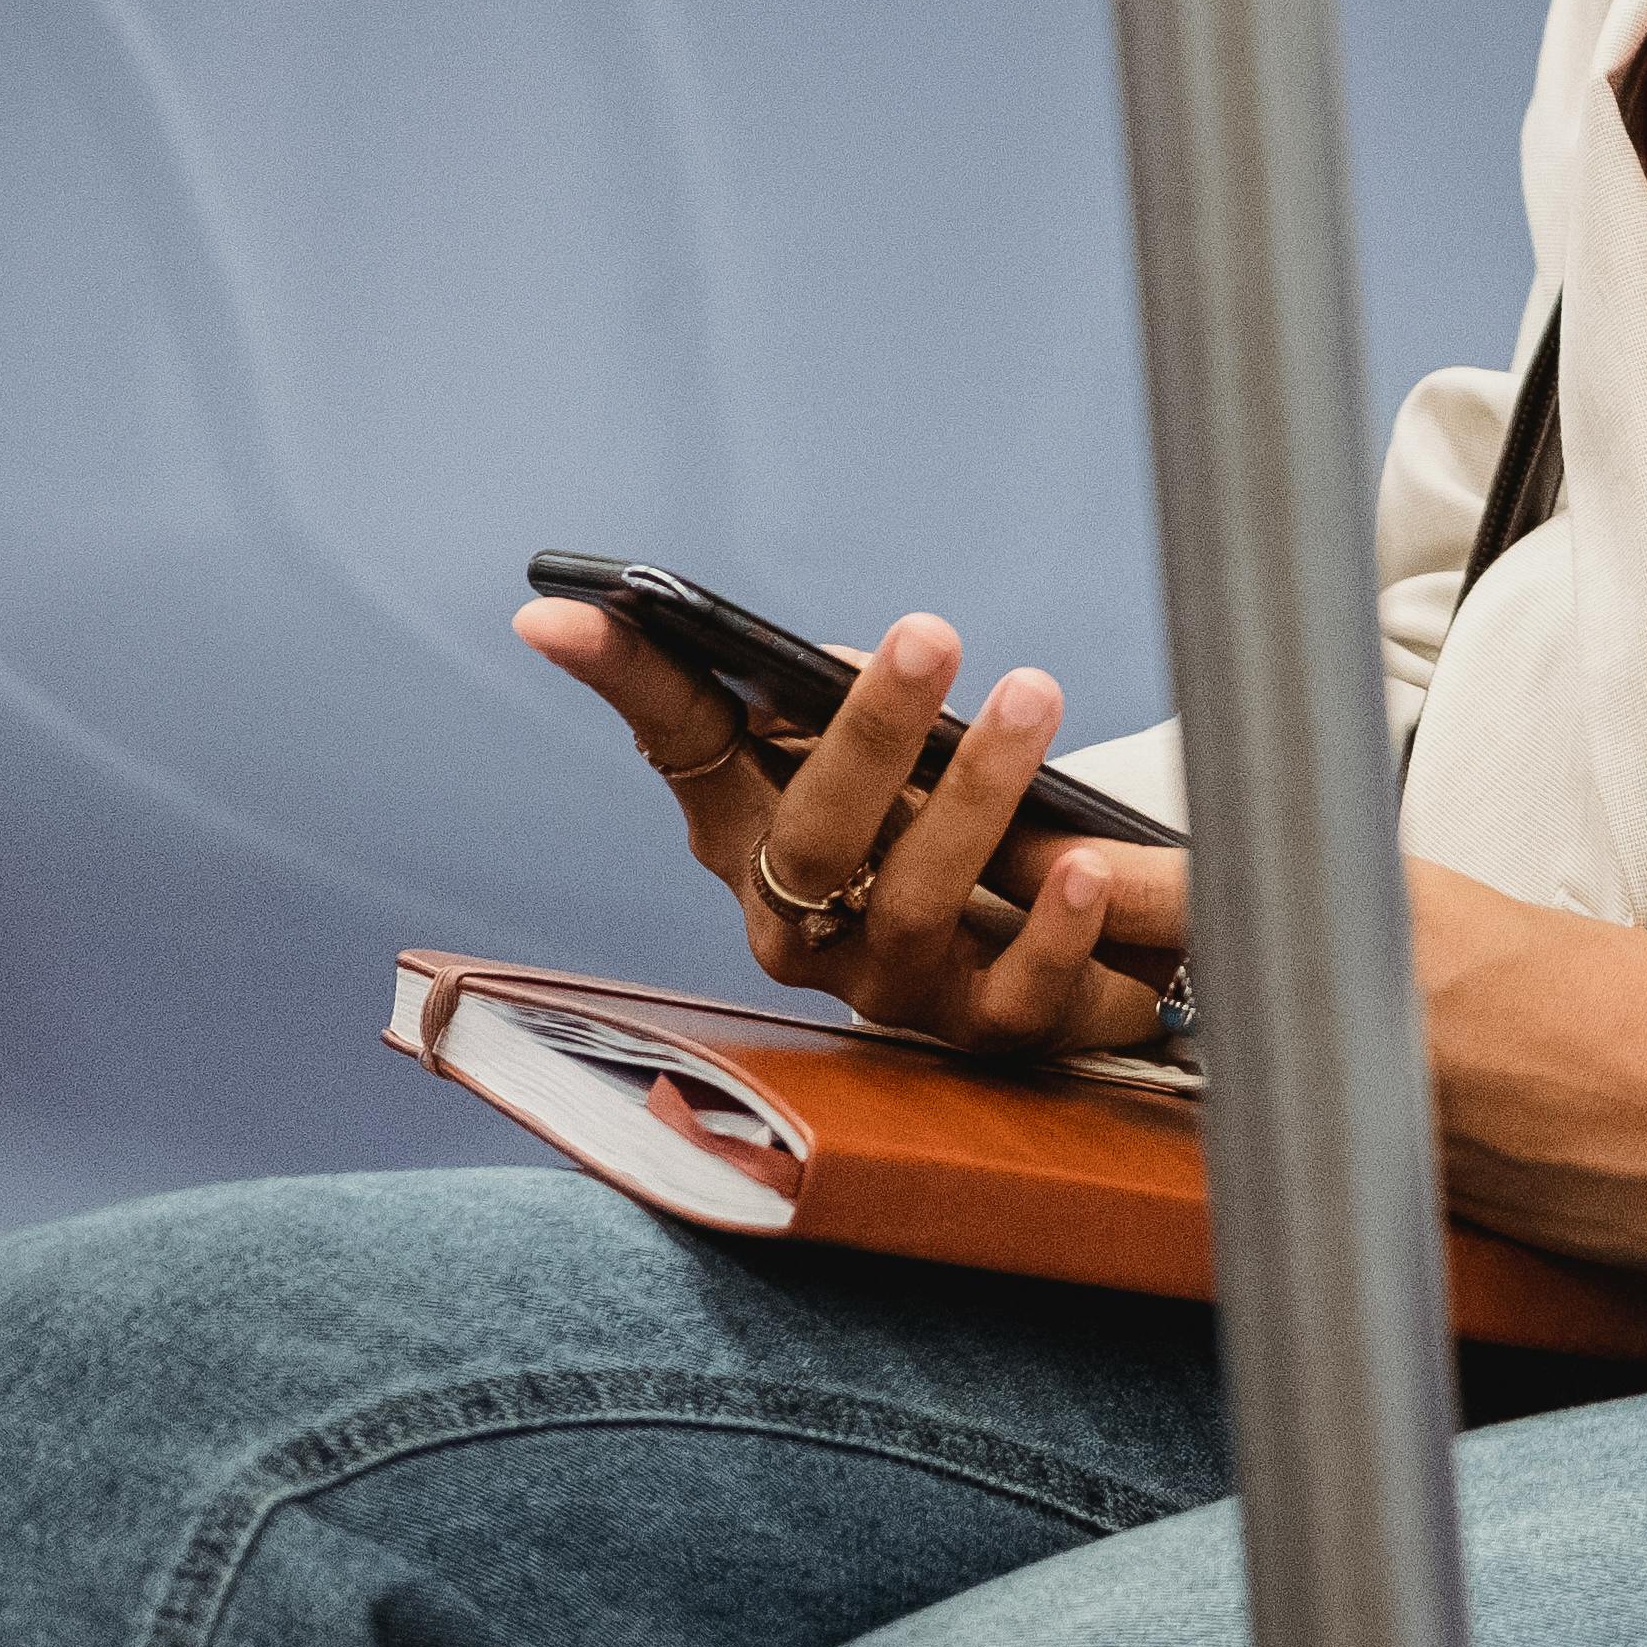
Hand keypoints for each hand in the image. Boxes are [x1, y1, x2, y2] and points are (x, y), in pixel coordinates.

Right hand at [513, 601, 1187, 1061]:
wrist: (1043, 946)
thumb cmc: (936, 822)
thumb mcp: (880, 748)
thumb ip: (828, 691)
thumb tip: (805, 644)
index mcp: (753, 837)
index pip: (679, 745)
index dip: (626, 678)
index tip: (557, 612)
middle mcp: (802, 927)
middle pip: (815, 839)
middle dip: (871, 733)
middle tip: (931, 633)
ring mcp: (892, 990)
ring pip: (917, 905)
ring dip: (979, 797)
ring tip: (1031, 699)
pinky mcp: (993, 1033)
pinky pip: (1018, 991)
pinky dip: (1055, 926)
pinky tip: (1089, 862)